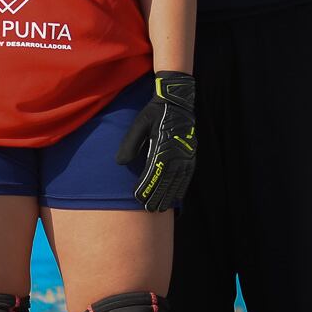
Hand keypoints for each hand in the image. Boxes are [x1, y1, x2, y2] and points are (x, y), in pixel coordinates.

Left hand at [115, 71, 196, 211]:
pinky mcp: (191, 154)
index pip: (152, 172)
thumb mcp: (139, 124)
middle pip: (166, 180)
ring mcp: (186, 155)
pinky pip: (187, 175)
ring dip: (169, 195)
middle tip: (149, 209)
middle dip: (157, 196)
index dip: (145, 187)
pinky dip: (182, 187)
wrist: (177, 101)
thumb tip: (120, 163)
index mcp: (162, 146)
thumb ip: (130, 143)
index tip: (138, 198)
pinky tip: (177, 197)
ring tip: (161, 208)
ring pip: (177, 180)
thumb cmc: (154, 112)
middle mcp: (176, 153)